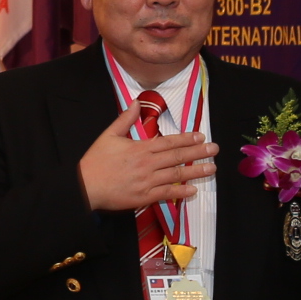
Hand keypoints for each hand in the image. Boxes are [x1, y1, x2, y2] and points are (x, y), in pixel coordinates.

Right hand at [75, 105, 215, 216]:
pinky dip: (181, 192)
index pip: (169, 142)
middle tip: (215, 150)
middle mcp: (147, 164)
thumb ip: (124, 119)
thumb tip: (136, 103)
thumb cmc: (96, 161)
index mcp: (140, 148)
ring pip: (176, 175)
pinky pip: (167, 194)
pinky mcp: (144, 197)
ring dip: (196, 171)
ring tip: (212, 169)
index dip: (187, 139)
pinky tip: (193, 190)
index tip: (201, 136)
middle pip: (178, 157)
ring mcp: (147, 181)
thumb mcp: (108, 135)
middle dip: (199, 153)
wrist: (85, 186)